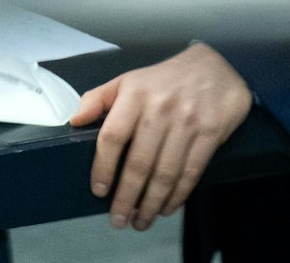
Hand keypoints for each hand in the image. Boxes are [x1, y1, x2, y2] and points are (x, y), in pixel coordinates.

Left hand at [68, 42, 251, 232]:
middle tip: (118, 220)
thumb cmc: (163, 80)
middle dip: (127, 197)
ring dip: (151, 203)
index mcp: (133, 95)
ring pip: (165, 173)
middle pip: (139, 163)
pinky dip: (178, 195)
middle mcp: (159, 110)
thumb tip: (74, 121)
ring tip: (140, 221)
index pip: (112, 137)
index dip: (103, 167)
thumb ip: (97, 99)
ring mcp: (187, 122)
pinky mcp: (211, 133)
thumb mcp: (127, 80)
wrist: (214, 67)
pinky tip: (166, 208)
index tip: (99, 191)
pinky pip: (191, 172)